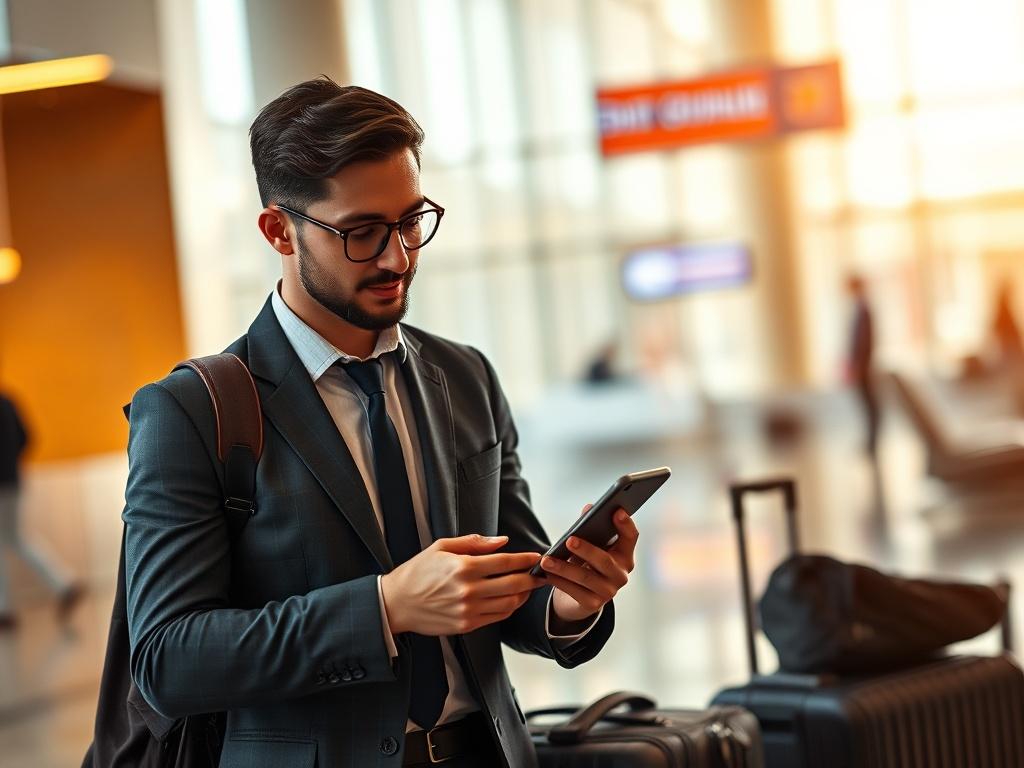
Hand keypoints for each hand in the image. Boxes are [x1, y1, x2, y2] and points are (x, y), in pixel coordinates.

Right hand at [380, 535, 544, 635]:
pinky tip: (512, 599)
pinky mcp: (466, 625)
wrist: (397, 603)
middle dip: (532, 578)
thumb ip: (475, 543)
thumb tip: (503, 542)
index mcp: (463, 567)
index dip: (525, 559)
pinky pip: (498, 617)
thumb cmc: (418, 571)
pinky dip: (510, 608)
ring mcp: (468, 610)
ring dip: (524, 594)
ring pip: (509, 603)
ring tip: (529, 586)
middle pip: (513, 584)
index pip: (505, 562)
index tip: (536, 557)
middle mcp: (468, 590)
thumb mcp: (442, 547)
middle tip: (542, 573)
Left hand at [544, 505, 637, 623]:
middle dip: (586, 550)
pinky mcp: (593, 604)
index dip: (626, 525)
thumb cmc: (586, 563)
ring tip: (546, 560)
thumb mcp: (589, 545)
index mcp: (624, 555)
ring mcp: (609, 591)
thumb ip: (589, 527)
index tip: (616, 511)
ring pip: (585, 577)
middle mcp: (621, 574)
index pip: (631, 538)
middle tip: (569, 540)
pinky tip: (547, 574)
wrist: (580, 596)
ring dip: (563, 568)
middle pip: (605, 560)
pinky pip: (574, 591)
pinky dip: (559, 581)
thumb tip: (588, 508)